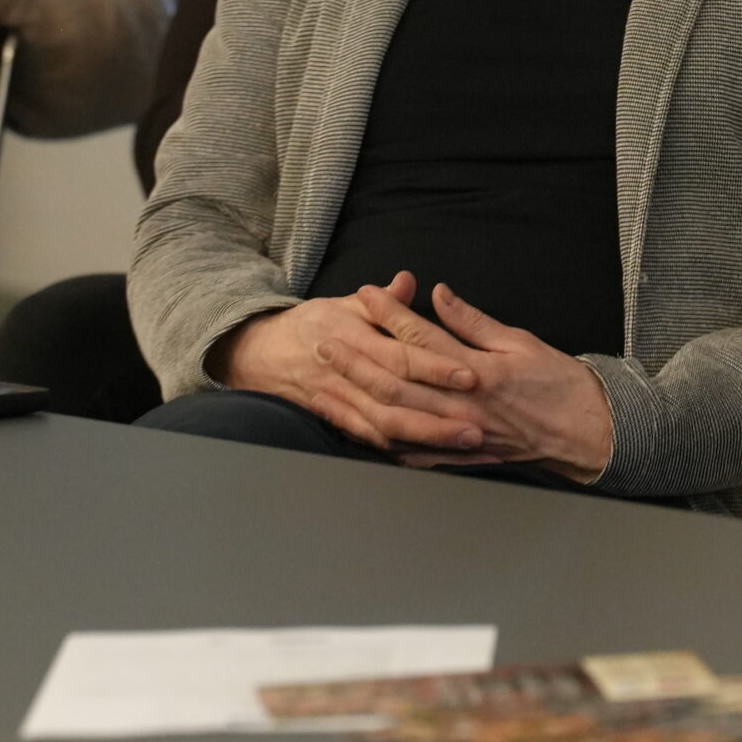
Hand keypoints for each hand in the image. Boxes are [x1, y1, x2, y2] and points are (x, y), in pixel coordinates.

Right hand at [211, 272, 486, 455]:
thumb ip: (384, 301)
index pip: (400, 355)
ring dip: (428, 441)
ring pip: (386, 429)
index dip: (436, 367)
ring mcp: (342, 403)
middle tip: (480, 427)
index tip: (471, 376)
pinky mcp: (338, 423)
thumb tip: (411, 280)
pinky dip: (403, 454)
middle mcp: (348, 375)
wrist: (261, 354)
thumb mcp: (345, 302)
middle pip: (397, 400)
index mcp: (353, 338)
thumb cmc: (311, 324)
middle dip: (439, 417)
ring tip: (466, 448)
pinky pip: (373, 443)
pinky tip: (434, 461)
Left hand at [320, 281, 614, 480]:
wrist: (584, 432)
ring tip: (330, 381)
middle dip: (357, 358)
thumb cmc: (557, 383)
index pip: (420, 338)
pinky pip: (411, 451)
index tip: (366, 294)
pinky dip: (382, 440)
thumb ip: (473, 323)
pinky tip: (358, 429)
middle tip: (327, 339)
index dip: (389, 313)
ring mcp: (457, 435)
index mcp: (476, 371)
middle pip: (396, 378)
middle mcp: (460, 405)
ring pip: (395, 416)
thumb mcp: (518, 342)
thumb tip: (439, 296)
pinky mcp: (459, 456)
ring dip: (359, 398)